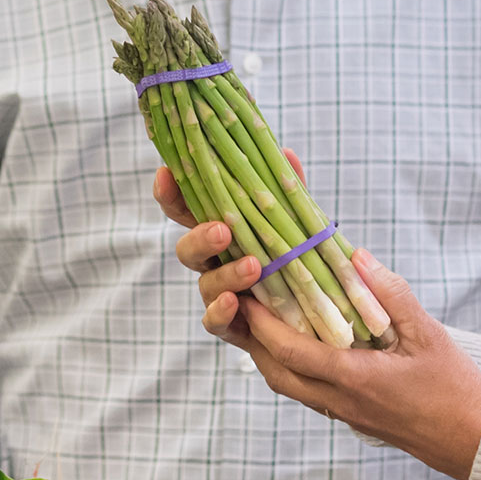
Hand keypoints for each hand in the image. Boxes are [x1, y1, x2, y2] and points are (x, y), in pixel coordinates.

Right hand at [163, 148, 301, 338]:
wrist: (315, 313)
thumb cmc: (298, 258)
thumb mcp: (297, 221)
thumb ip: (288, 190)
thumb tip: (285, 154)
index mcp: (225, 230)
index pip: (188, 210)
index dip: (171, 192)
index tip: (165, 174)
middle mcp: (215, 261)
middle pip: (187, 248)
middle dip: (199, 237)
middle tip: (222, 230)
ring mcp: (219, 294)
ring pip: (205, 283)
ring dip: (225, 274)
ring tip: (253, 266)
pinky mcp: (232, 325)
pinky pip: (214, 320)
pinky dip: (220, 312)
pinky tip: (233, 303)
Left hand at [203, 245, 480, 479]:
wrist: (472, 441)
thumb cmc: (455, 387)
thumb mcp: (428, 332)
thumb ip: (392, 293)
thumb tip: (358, 257)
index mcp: (355, 380)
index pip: (292, 352)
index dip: (263, 325)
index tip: (247, 295)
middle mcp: (340, 401)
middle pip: (277, 374)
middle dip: (254, 341)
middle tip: (247, 304)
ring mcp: (345, 414)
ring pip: (291, 387)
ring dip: (272, 356)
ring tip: (269, 319)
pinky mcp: (353, 418)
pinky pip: (310, 393)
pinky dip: (295, 368)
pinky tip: (306, 344)